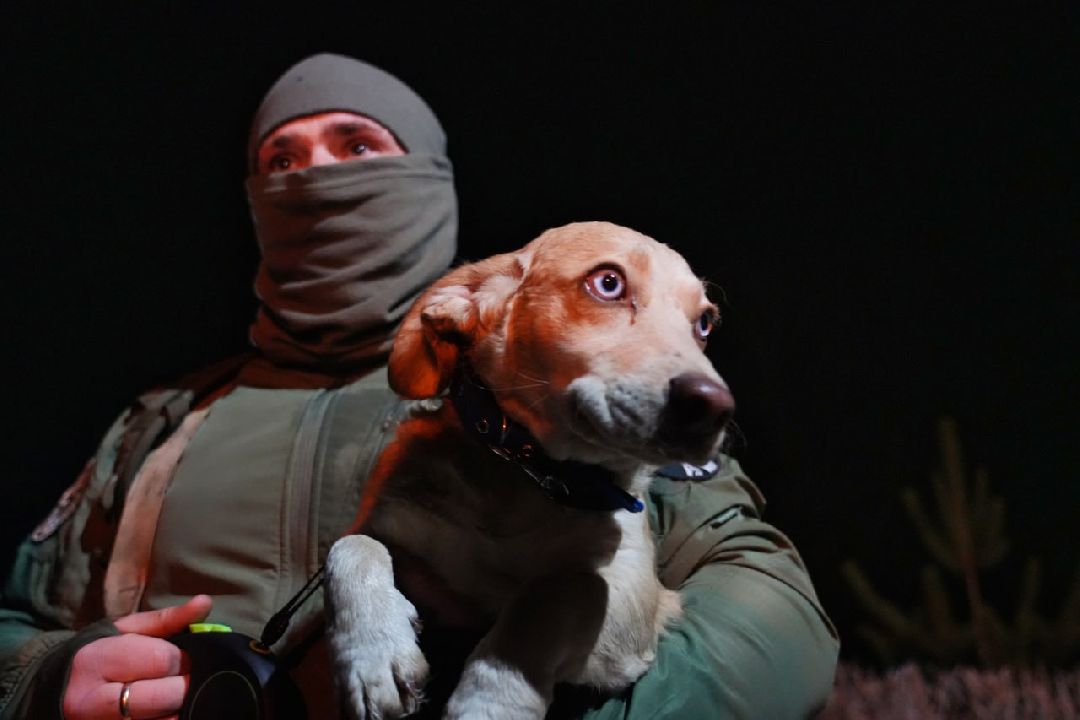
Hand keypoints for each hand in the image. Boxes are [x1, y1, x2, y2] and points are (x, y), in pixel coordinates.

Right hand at [62, 595, 211, 719]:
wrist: (57, 693)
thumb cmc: (100, 656)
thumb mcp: (127, 631)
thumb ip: (167, 618)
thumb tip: (205, 602)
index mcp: (96, 661)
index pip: (161, 660)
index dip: (180, 658)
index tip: (178, 658)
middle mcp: (92, 701)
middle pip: (164, 696)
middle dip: (183, 685)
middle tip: (183, 679)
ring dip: (179, 708)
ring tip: (173, 696)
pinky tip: (168, 711)